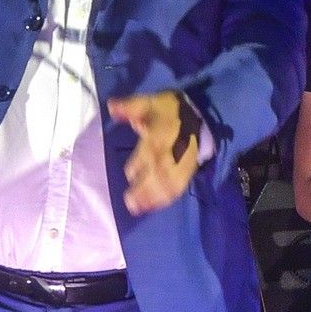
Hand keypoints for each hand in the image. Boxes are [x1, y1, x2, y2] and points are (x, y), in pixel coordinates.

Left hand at [108, 92, 199, 215]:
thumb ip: (130, 107)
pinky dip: (166, 198)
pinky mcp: (187, 171)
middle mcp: (171, 152)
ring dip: (154, 197)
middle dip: (145, 188)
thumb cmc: (169, 111)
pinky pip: (178, 187)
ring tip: (138, 208)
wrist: (199, 115)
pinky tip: (154, 206)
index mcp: (161, 134)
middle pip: (159, 172)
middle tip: (130, 202)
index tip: (130, 173)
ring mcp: (181, 163)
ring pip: (169, 183)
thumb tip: (111, 106)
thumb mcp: (149, 103)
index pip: (150, 150)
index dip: (140, 163)